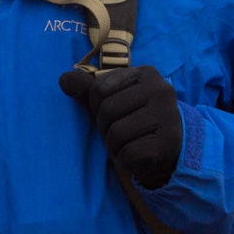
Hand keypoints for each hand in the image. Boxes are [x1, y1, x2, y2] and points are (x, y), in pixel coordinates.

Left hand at [59, 65, 182, 188]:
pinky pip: (130, 154)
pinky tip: (136, 156)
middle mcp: (160, 90)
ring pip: (117, 133)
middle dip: (104, 128)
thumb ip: (88, 89)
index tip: (112, 114)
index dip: (96, 107)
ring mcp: (168, 116)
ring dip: (114, 146)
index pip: (99, 89)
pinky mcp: (169, 142)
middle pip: (107, 111)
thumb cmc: (135, 118)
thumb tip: (63, 79)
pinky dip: (125, 160)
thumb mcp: (113, 99)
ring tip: (126, 144)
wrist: (170, 146)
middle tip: (117, 133)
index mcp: (146, 74)